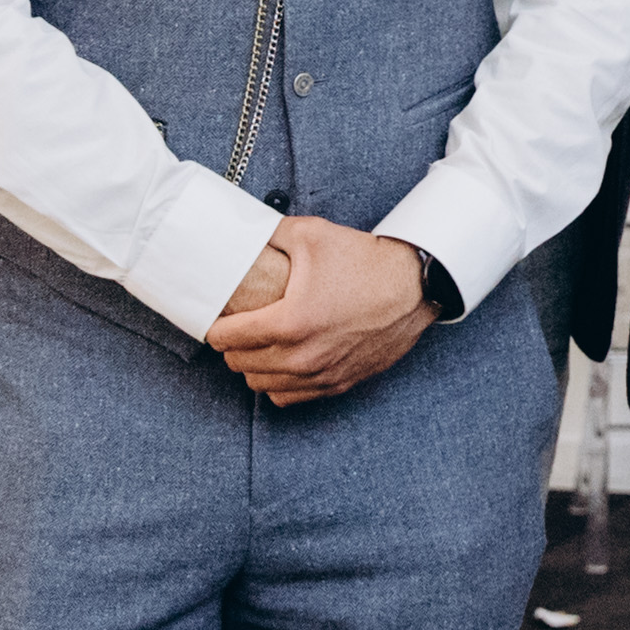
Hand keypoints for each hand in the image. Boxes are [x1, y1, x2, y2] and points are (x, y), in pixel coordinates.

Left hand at [209, 218, 439, 405]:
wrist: (414, 287)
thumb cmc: (366, 262)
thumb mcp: (311, 235)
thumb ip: (270, 233)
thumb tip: (243, 232)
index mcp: (289, 322)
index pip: (228, 338)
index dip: (214, 327)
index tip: (215, 319)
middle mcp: (302, 356)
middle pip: (240, 365)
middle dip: (231, 347)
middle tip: (234, 329)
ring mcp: (321, 374)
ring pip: (262, 385)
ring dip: (252, 368)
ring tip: (254, 348)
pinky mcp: (339, 383)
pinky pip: (291, 397)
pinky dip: (279, 384)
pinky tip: (280, 365)